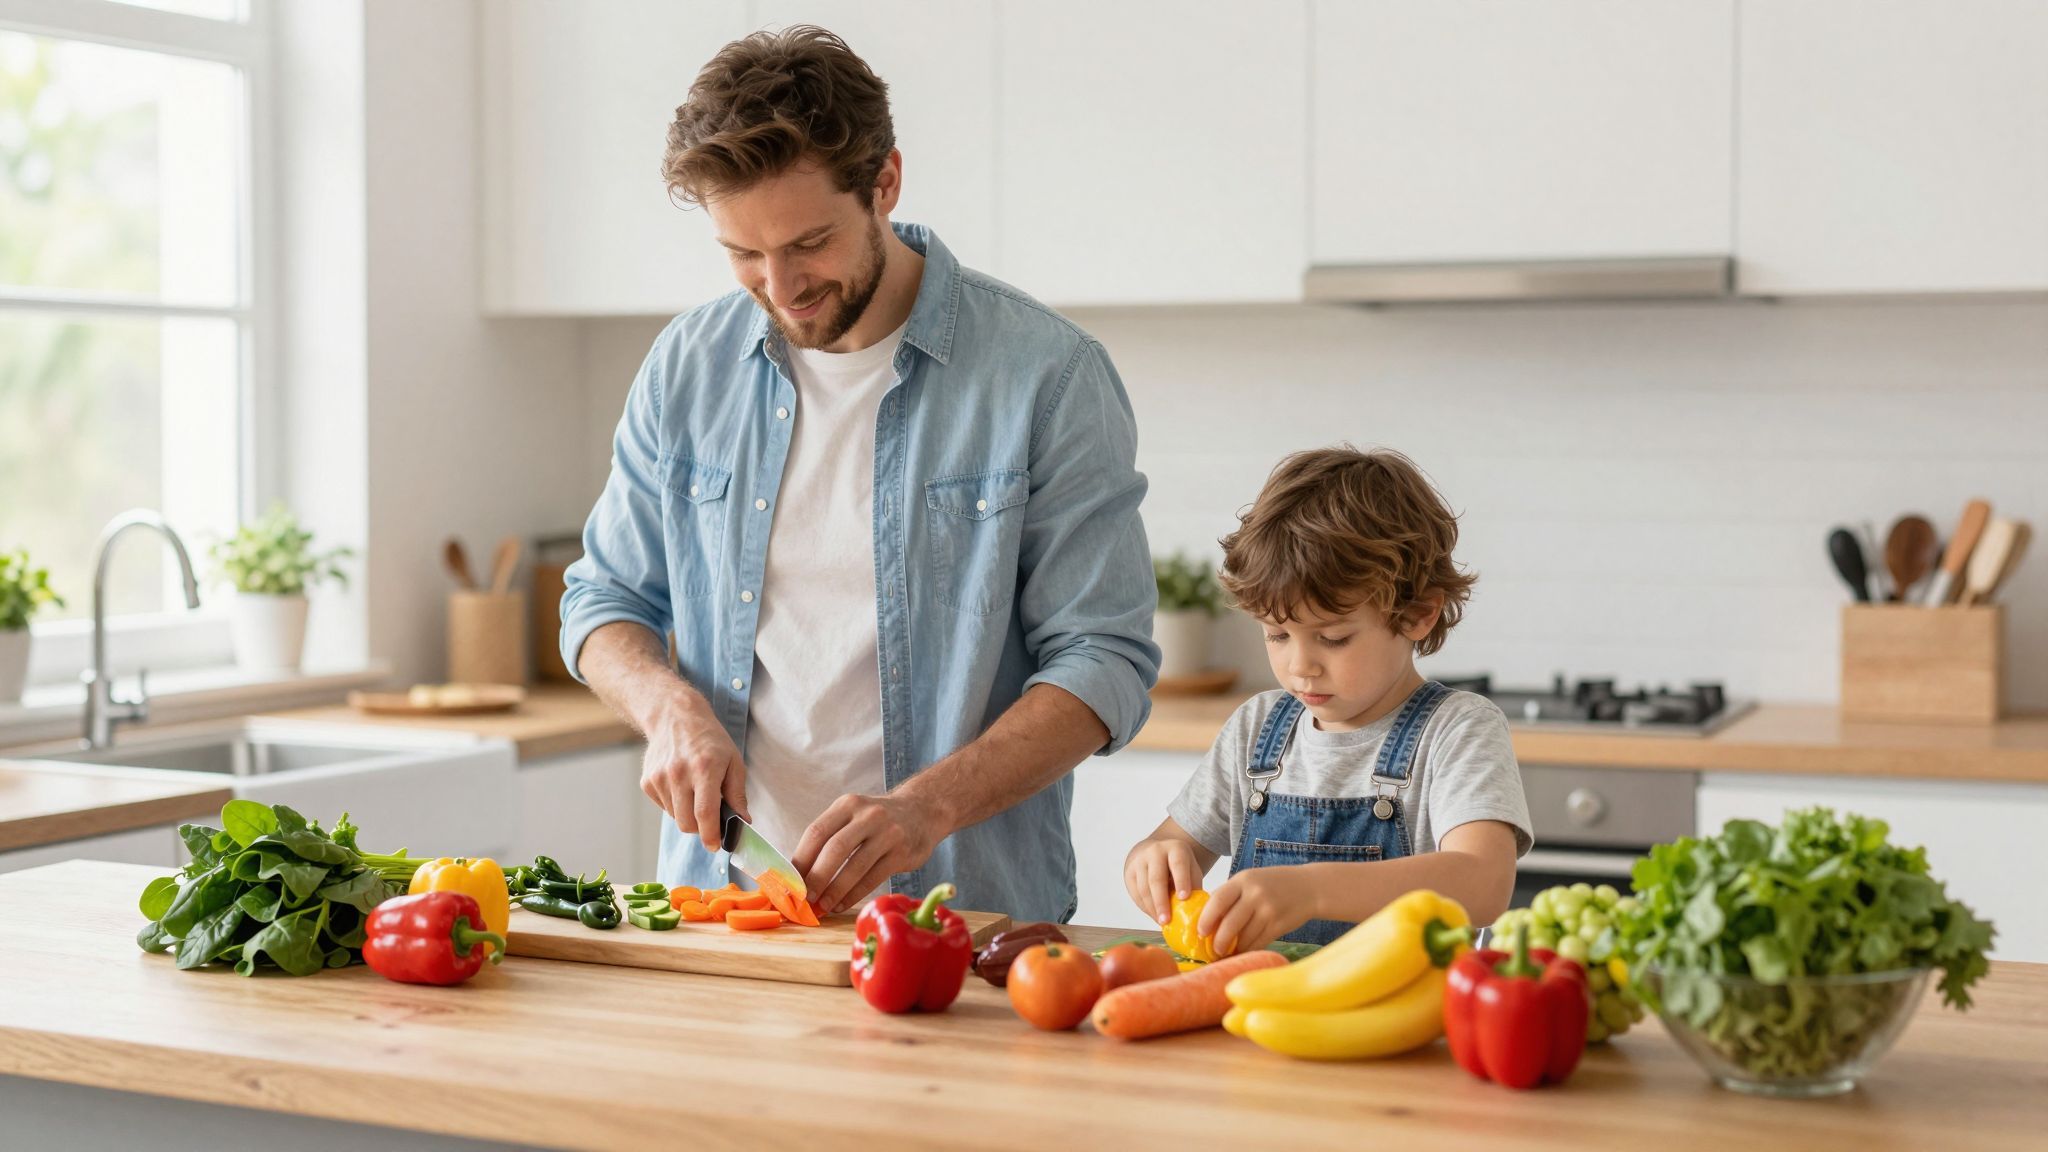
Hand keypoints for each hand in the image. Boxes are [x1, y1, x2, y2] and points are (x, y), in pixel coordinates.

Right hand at [639, 693, 747, 852]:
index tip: (716, 846)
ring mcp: (659, 778)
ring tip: (695, 791)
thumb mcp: (734, 761)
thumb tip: (743, 821)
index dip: (711, 836)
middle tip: (710, 817)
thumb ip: (738, 794)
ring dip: (687, 813)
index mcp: (704, 769)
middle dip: (701, 829)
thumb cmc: (710, 739)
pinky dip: (674, 804)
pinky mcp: (647, 781)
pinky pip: (663, 807)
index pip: (705, 814)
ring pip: (674, 817)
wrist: (675, 716)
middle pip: (687, 823)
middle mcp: (679, 774)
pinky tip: (680, 784)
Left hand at [791, 791, 944, 915]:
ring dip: (835, 890)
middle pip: (834, 849)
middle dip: (816, 877)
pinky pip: (873, 878)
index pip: (817, 832)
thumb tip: (797, 873)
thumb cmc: (877, 822)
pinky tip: (842, 904)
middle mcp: (868, 815)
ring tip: (823, 906)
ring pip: (855, 866)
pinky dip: (854, 894)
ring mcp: (888, 833)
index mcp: (848, 805)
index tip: (790, 882)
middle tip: (805, 898)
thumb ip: (828, 838)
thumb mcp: (853, 816)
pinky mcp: (902, 853)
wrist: (922, 812)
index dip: (801, 859)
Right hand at [1123, 837, 1204, 925]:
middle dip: (1161, 902)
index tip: (1184, 898)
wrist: (1155, 850)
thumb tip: (1196, 912)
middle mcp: (1155, 851)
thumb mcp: (1191, 868)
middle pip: (1156, 879)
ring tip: (1161, 922)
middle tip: (1166, 920)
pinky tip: (1154, 914)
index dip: (1181, 881)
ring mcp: (1140, 861)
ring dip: (1152, 908)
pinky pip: (1136, 893)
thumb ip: (1194, 886)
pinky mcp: (1130, 871)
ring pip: (1144, 888)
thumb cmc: (1178, 864)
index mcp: (1175, 848)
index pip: (1178, 864)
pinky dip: (1145, 907)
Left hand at [1198, 867, 1319, 955]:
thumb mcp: (1251, 879)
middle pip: (1230, 923)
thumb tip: (1207, 919)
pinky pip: (1258, 942)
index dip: (1206, 918)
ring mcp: (1268, 910)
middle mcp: (1255, 894)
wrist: (1309, 887)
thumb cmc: (1274, 884)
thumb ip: (1231, 894)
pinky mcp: (1279, 925)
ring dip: (1234, 949)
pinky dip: (1248, 950)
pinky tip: (1243, 952)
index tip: (1200, 931)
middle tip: (1213, 949)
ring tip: (1226, 953)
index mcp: (1244, 879)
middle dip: (1218, 941)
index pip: (1218, 899)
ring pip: (1244, 937)